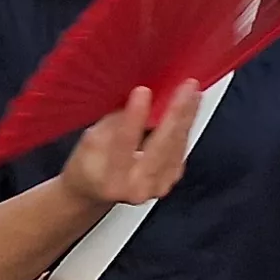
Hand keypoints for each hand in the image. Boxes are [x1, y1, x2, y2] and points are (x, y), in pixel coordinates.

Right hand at [58, 83, 203, 208]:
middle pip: (161, 146)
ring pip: (176, 146)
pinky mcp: (169, 180)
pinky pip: (181, 150)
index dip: (134, 116)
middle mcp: (137, 187)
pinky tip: (190, 107)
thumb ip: (113, 123)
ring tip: (192, 91)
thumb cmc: (88, 166)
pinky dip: (186, 126)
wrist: (94, 192)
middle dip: (175, 113)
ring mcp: (156, 187)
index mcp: (110, 180)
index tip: (142, 91)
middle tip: (185, 88)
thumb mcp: (89, 142)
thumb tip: (136, 97)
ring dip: (187, 116)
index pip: (124, 144)